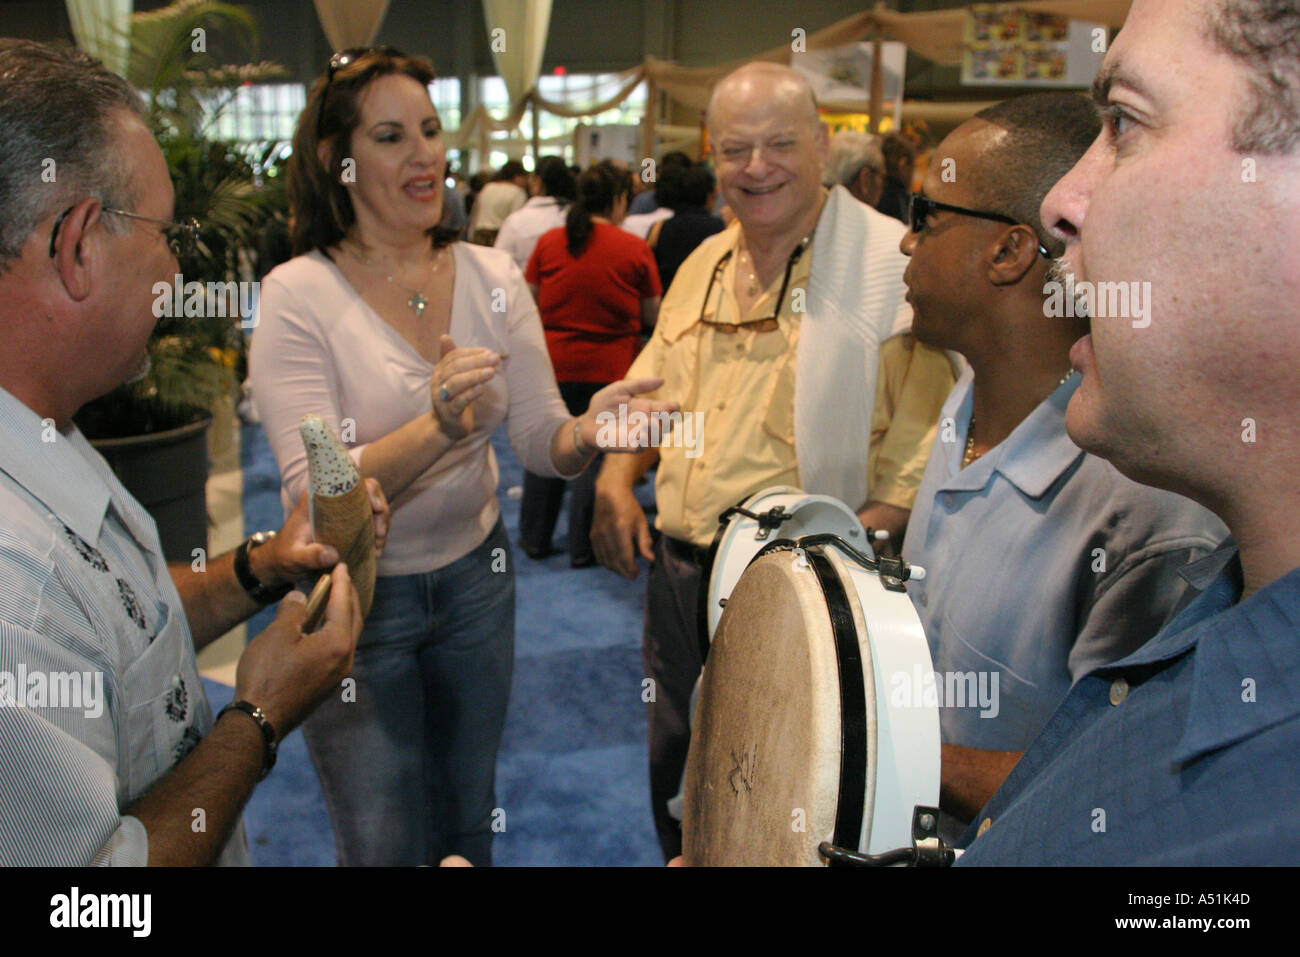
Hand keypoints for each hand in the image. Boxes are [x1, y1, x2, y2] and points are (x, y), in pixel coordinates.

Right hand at [234, 562, 360, 734]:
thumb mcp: (277, 634)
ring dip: (342, 615)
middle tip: (341, 579)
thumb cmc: (266, 674)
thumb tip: (301, 597)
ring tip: (333, 599)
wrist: (259, 720)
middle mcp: (346, 659)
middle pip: (353, 619)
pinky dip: (334, 632)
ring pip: (347, 636)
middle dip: (348, 597)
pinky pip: (338, 650)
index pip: (343, 604)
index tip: (340, 566)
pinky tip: (321, 628)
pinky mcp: (327, 685)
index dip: (341, 582)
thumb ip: (294, 610)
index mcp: (338, 643)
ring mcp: (338, 674)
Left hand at [259, 479, 390, 583]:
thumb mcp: (293, 557)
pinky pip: (370, 521)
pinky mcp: (348, 522)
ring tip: (378, 548)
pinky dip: (377, 534)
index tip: (376, 508)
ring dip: (382, 525)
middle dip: (381, 512)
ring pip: (373, 507)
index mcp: (319, 498)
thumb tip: (332, 555)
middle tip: (379, 535)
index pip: (350, 481)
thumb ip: (309, 556)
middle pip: (368, 492)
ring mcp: (343, 510)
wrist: (280, 560)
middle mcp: (334, 499)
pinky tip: (376, 551)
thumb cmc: (284, 555)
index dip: (369, 491)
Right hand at [431, 335, 500, 440]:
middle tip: (495, 358)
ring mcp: (442, 398)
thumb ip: (454, 358)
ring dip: (475, 376)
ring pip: (456, 383)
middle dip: (477, 361)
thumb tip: (444, 336)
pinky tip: (482, 388)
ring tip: (491, 372)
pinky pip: (459, 402)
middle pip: (456, 368)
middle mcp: (438, 382)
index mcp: (440, 370)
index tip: (490, 351)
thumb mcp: (455, 376)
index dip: (472, 352)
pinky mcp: (449, 413)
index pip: (455, 356)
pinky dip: (470, 394)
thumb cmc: (455, 397)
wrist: (448, 426)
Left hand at [577, 378, 679, 452]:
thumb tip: (663, 380)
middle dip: (669, 421)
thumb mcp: (620, 389)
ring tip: (646, 421)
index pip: (669, 409)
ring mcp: (640, 436)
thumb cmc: (604, 404)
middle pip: (669, 425)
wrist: (588, 421)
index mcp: (648, 407)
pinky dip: (644, 441)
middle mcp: (647, 423)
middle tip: (660, 415)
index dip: (674, 408)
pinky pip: (643, 447)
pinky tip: (638, 433)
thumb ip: (640, 385)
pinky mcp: (629, 446)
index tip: (672, 406)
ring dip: (656, 430)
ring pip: (659, 437)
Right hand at [591, 480, 653, 578]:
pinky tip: (615, 564)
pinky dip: (607, 563)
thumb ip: (645, 541)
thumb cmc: (629, 507)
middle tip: (633, 575)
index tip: (637, 573)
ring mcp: (598, 535)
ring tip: (626, 570)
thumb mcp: (641, 522)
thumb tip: (650, 559)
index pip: (624, 557)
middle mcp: (607, 533)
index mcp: (621, 529)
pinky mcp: (593, 536)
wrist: (609, 493)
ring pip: (606, 560)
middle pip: (614, 561)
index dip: (631, 569)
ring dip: (616, 569)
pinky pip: (599, 555)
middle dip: (624, 572)